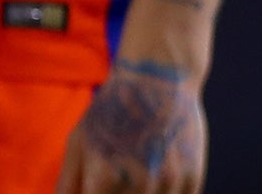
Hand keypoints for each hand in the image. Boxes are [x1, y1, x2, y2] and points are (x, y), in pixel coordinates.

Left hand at [55, 59, 205, 193]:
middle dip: (115, 193)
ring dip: (140, 193)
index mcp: (103, 176)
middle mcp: (139, 184)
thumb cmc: (110, 112)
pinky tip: (155, 170)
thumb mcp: (79, 142)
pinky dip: (162, 193)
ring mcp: (168, 184)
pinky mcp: (192, 180)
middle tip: (115, 171)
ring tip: (135, 164)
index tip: (96, 186)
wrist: (158, 79)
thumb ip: (68, 184)